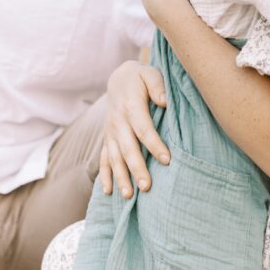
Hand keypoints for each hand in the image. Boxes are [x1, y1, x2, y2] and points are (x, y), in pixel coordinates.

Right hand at [99, 61, 169, 198]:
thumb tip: (164, 101)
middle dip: (136, 168)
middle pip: (127, 148)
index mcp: (130, 106)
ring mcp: (110, 132)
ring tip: (129, 196)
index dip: (154, 144)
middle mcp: (117, 121)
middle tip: (147, 186)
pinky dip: (105, 175)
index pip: (143, 128)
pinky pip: (103, 159)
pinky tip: (109, 192)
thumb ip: (157, 85)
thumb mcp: (149, 73)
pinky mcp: (107, 138)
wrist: (119, 78)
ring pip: (114, 157)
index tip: (166, 160)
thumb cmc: (140, 78)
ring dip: (121, 176)